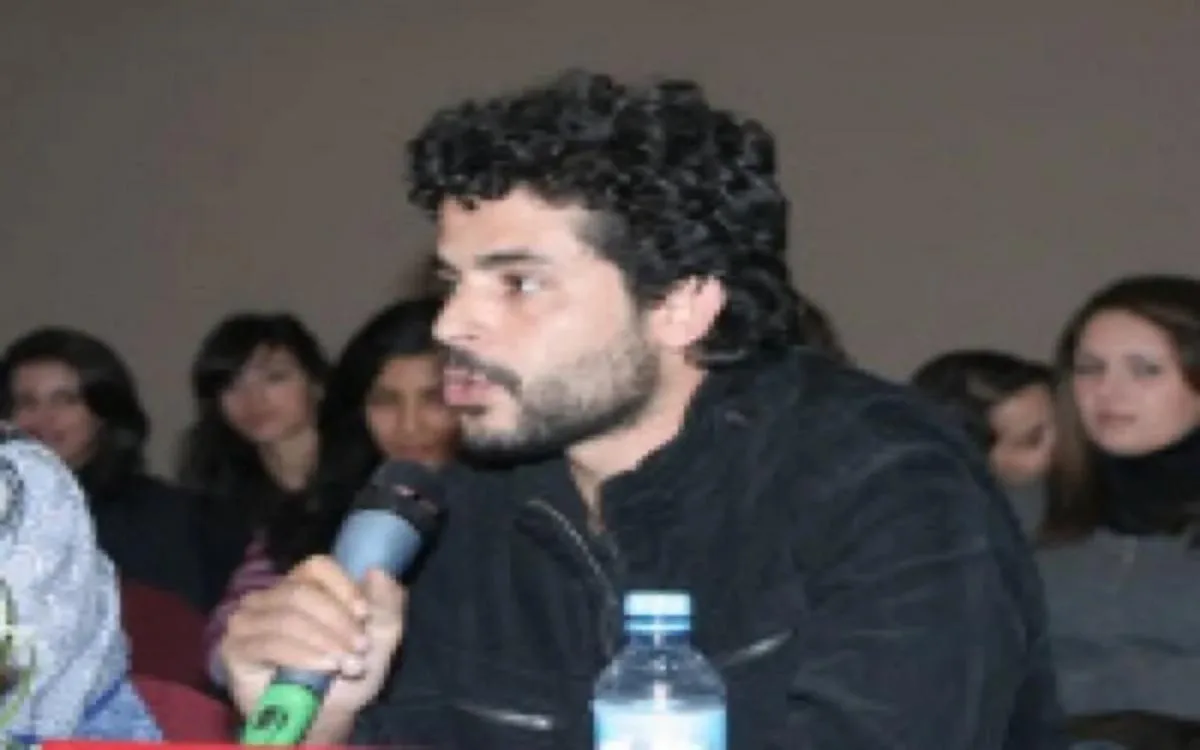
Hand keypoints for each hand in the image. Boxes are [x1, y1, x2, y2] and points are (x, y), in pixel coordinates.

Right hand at [220, 555, 405, 731]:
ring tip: (348, 665)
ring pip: (288, 617)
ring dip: (325, 642)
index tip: (365, 614)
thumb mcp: (380, 638)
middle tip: (360, 649)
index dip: (342, 587)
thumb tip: (377, 570)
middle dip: (337, 622)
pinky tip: (324, 668)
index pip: (316, 566)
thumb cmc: (349, 674)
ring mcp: (247, 621)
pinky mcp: (235, 649)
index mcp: (302, 586)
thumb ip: (387, 603)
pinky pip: (270, 643)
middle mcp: (269, 597)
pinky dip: (303, 655)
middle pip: (302, 592)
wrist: (327, 719)